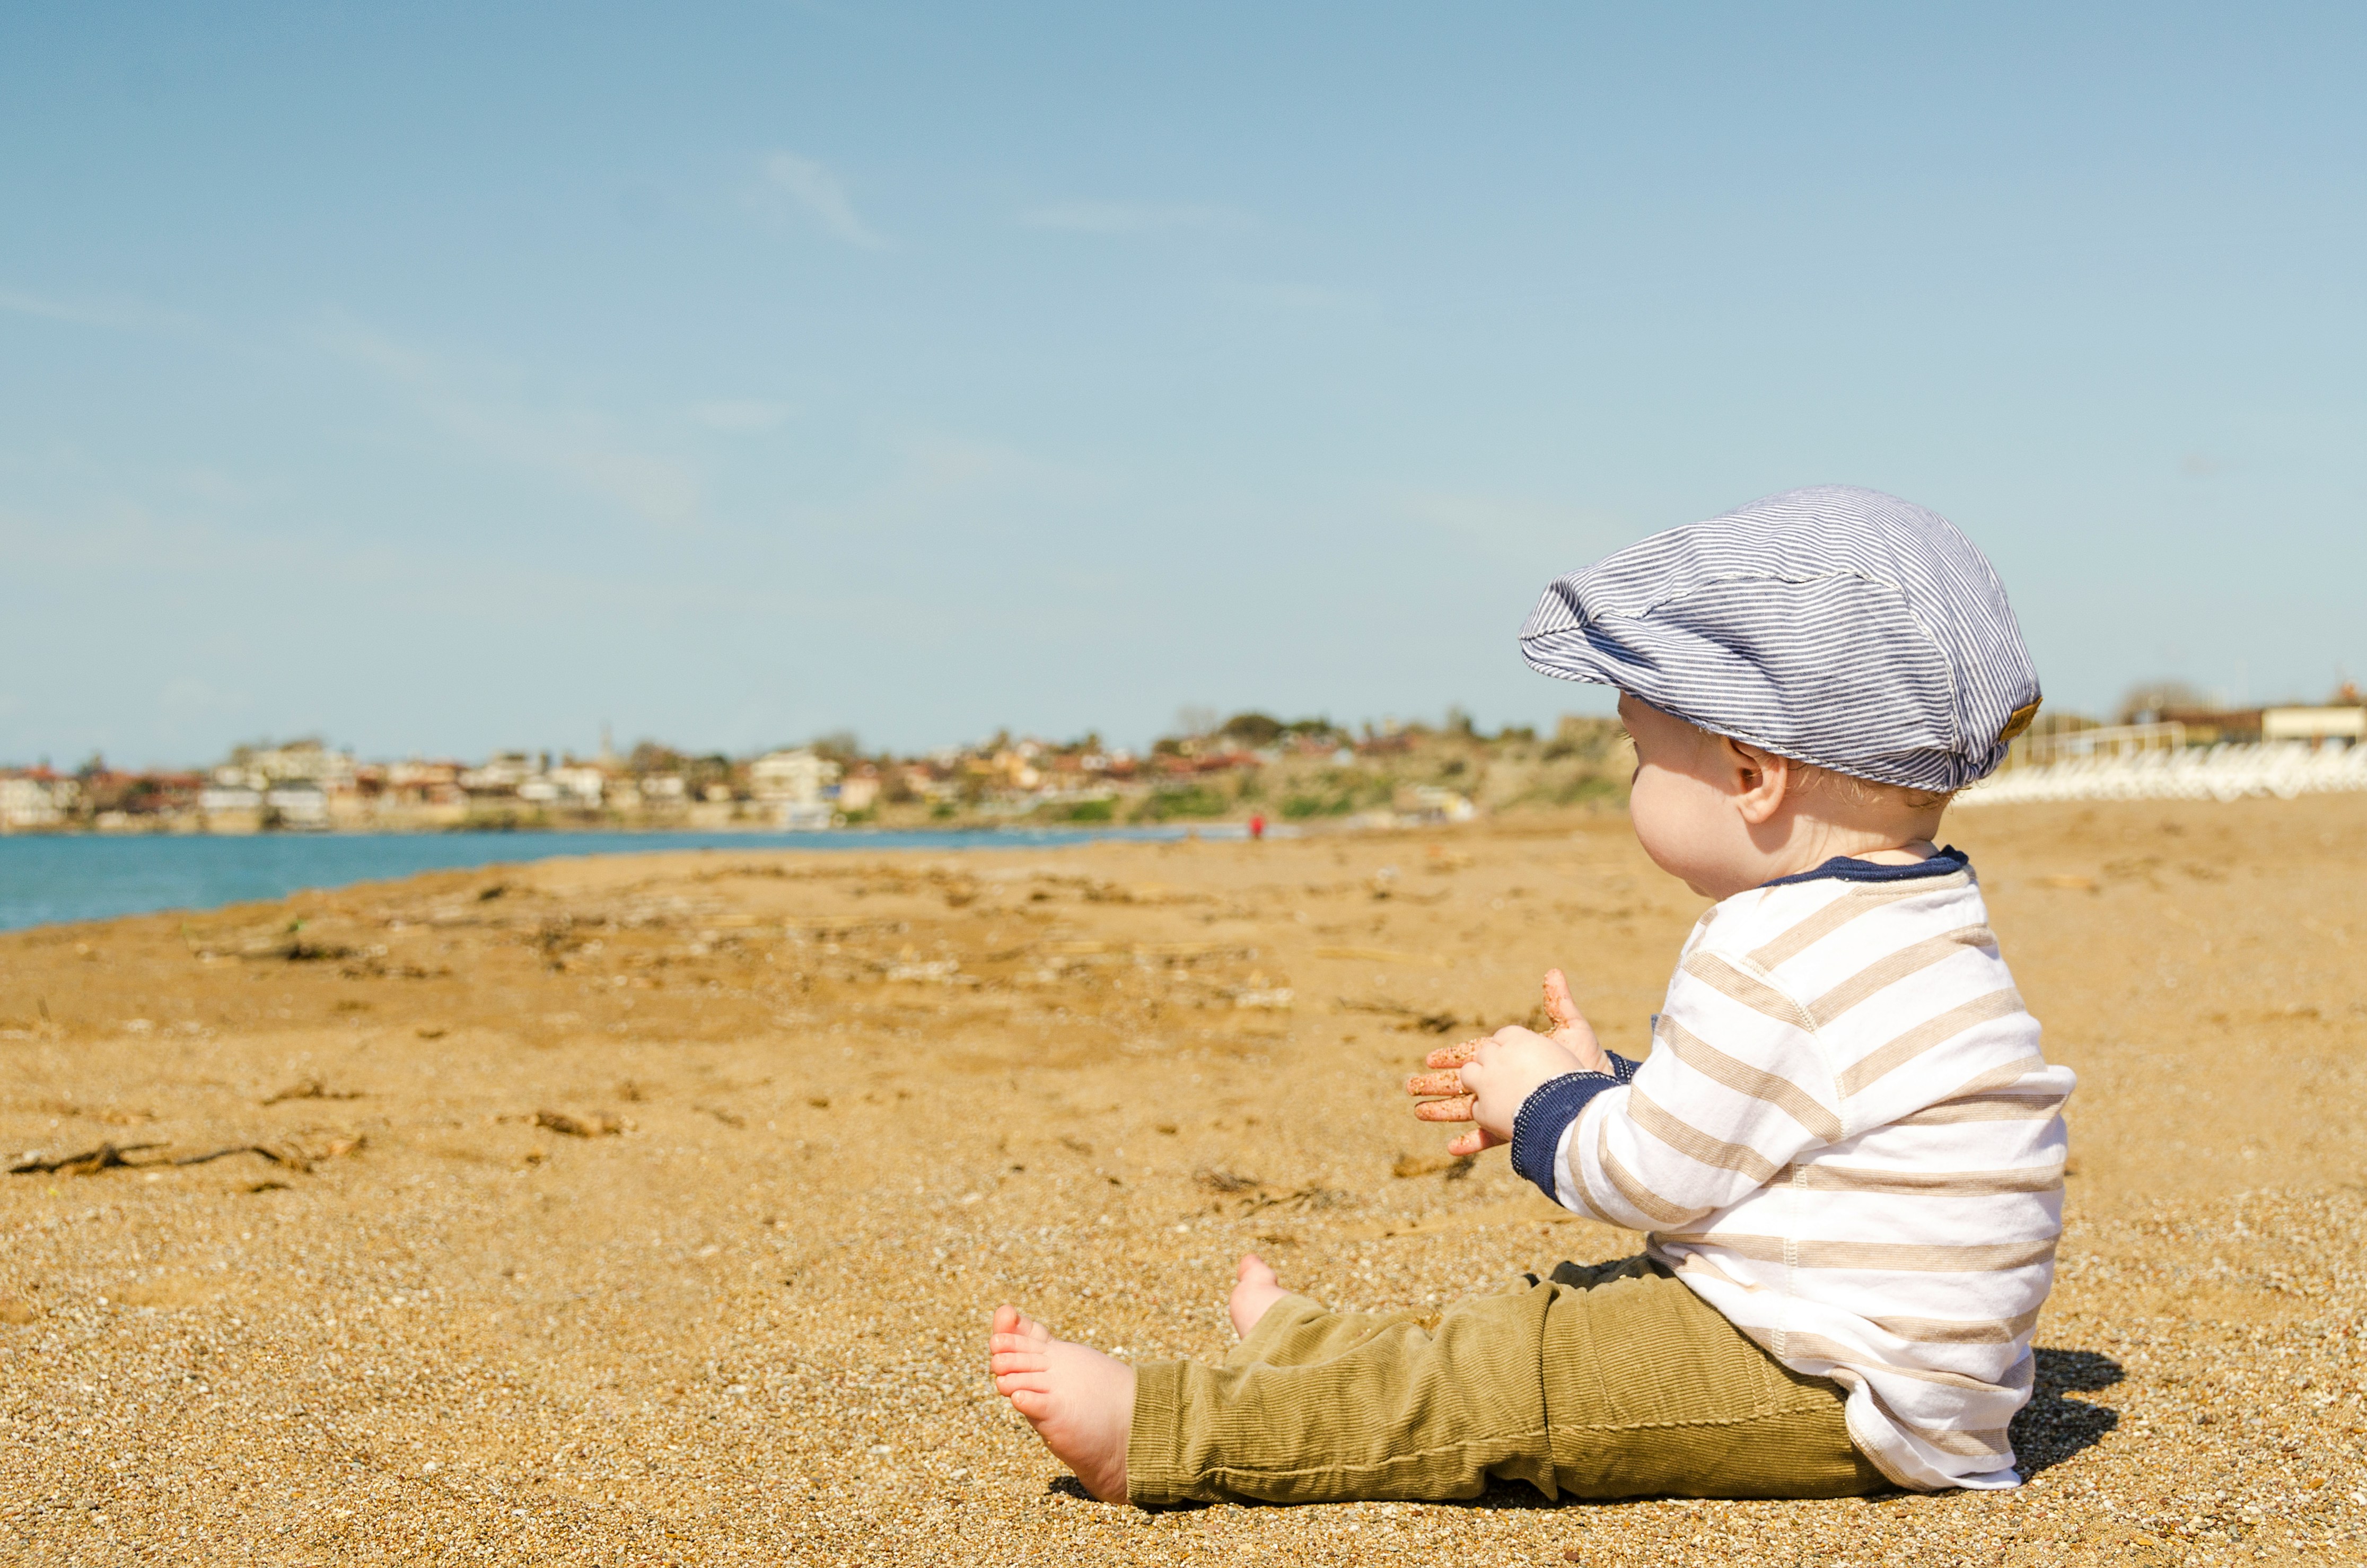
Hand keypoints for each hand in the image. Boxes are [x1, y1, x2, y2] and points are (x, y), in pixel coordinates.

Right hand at [1404, 969, 1611, 1155]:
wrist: (1603, 1095)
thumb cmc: (1590, 1062)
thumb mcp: (1573, 1029)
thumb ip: (1559, 1003)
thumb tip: (1553, 972)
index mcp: (1513, 1059)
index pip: (1474, 1056)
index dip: (1451, 1057)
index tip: (1429, 1059)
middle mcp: (1507, 1083)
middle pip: (1464, 1083)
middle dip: (1436, 1085)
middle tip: (1409, 1086)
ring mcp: (1511, 1106)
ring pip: (1469, 1110)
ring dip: (1443, 1111)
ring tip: (1417, 1113)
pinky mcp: (1519, 1128)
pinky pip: (1489, 1137)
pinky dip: (1470, 1142)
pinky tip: (1450, 1147)